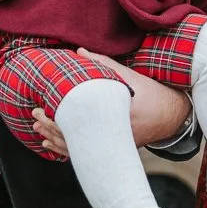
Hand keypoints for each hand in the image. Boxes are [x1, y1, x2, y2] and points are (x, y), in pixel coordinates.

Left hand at [31, 50, 191, 157]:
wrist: (171, 114)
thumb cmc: (150, 92)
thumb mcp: (127, 75)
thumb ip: (101, 64)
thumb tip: (78, 52)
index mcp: (115, 113)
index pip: (79, 117)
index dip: (57, 114)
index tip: (43, 106)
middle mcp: (113, 133)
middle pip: (74, 135)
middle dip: (51, 126)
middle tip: (35, 114)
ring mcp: (113, 145)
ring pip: (78, 148)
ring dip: (56, 139)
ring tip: (39, 130)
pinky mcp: (114, 151)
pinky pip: (86, 155)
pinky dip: (67, 150)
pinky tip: (53, 146)